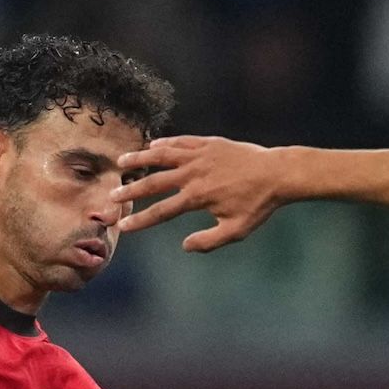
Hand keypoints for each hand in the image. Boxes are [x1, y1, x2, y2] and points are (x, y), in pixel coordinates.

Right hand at [113, 136, 289, 251]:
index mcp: (197, 197)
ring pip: (161, 155)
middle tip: (112, 197)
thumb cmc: (258, 204)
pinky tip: (152, 147)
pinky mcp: (208, 143)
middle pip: (153, 182)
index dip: (140, 220)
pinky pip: (180, 142)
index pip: (161, 211)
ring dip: (139, 159)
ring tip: (121, 162)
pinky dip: (164, 144)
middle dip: (130, 191)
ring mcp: (199, 156)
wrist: (276, 173)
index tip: (124, 226)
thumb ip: (209, 241)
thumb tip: (184, 246)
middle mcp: (193, 174)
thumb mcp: (236, 230)